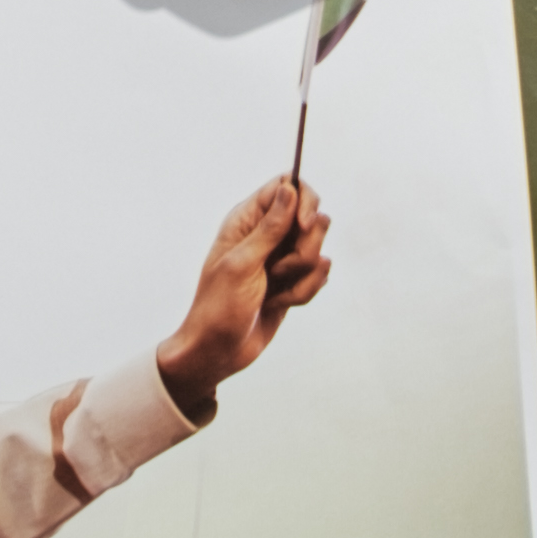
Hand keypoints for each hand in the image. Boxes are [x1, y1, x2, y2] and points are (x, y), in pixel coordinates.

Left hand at [157, 179, 332, 422]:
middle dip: (305, 248)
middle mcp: (267, 234)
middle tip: (278, 270)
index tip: (305, 226)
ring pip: (318, 251)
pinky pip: (318, 276)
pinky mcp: (294, 281)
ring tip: (273, 292)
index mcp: (247, 220)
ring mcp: (282, 258)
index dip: (304, 201)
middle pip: (313, 218)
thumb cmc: (219, 307)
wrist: (218, 351)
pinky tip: (279, 304)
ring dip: (302, 277)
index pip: (288, 186)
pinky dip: (303, 293)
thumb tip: (290, 188)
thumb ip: (270, 227)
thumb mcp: (243, 264)